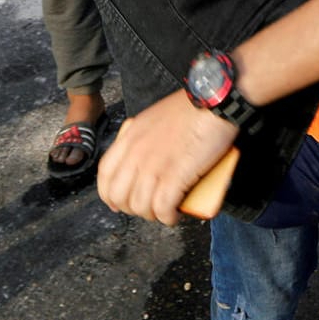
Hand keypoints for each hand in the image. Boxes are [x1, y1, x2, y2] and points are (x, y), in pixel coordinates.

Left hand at [98, 90, 238, 225]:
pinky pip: (162, 208)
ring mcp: (153, 166)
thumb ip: (143, 137)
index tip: (118, 203)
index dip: (109, 194)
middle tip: (148, 209)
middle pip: (119, 195)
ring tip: (165, 213)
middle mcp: (135, 153)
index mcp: (129, 137)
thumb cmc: (192, 107)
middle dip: (131, 208)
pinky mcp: (174, 176)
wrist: (213, 102)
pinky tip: (174, 216)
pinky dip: (167, 217)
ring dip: (152, 215)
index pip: (105, 174)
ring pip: (140, 205)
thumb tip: (147, 159)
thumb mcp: (153, 118)